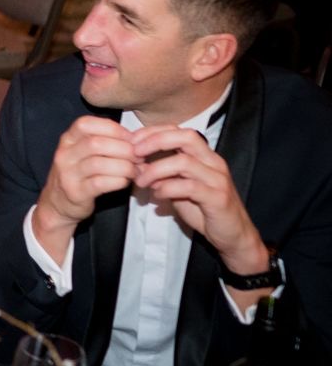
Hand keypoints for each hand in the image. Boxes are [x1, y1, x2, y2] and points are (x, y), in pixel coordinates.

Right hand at [34, 115, 138, 240]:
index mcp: (67, 140)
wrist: (58, 203)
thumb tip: (137, 140)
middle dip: (123, 149)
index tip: (131, 138)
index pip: (86, 124)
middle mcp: (64, 155)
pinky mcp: (75, 193)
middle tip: (138, 157)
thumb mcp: (83, 153)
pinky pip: (100, 183)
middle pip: (95, 143)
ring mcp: (68, 174)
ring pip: (99, 164)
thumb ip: (104, 142)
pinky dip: (118, 181)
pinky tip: (125, 181)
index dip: (112, 128)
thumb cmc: (79, 174)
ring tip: (135, 170)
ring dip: (124, 166)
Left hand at [130, 124, 267, 272]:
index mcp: (204, 155)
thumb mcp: (178, 187)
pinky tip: (157, 194)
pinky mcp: (218, 198)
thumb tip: (137, 165)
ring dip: (155, 170)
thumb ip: (161, 174)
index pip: (178, 131)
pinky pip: (189, 187)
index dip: (153, 132)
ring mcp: (217, 179)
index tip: (131, 141)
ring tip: (141, 181)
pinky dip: (168, 188)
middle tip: (134, 153)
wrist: (232, 234)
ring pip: (184, 162)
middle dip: (156, 141)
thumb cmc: (203, 209)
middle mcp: (213, 162)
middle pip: (186, 137)